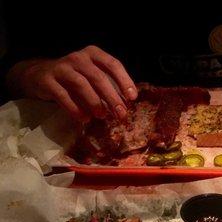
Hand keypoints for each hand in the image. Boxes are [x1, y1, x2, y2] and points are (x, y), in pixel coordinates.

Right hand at [16, 46, 137, 120]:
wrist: (41, 76)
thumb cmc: (76, 78)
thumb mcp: (93, 77)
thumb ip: (109, 88)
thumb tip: (125, 107)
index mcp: (93, 55)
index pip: (113, 64)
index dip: (124, 80)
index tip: (132, 97)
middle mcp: (78, 58)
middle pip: (98, 77)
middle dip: (112, 97)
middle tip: (121, 114)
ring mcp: (61, 68)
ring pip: (81, 84)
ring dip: (94, 102)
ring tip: (102, 116)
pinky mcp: (47, 80)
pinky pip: (63, 95)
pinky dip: (75, 109)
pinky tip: (84, 119)